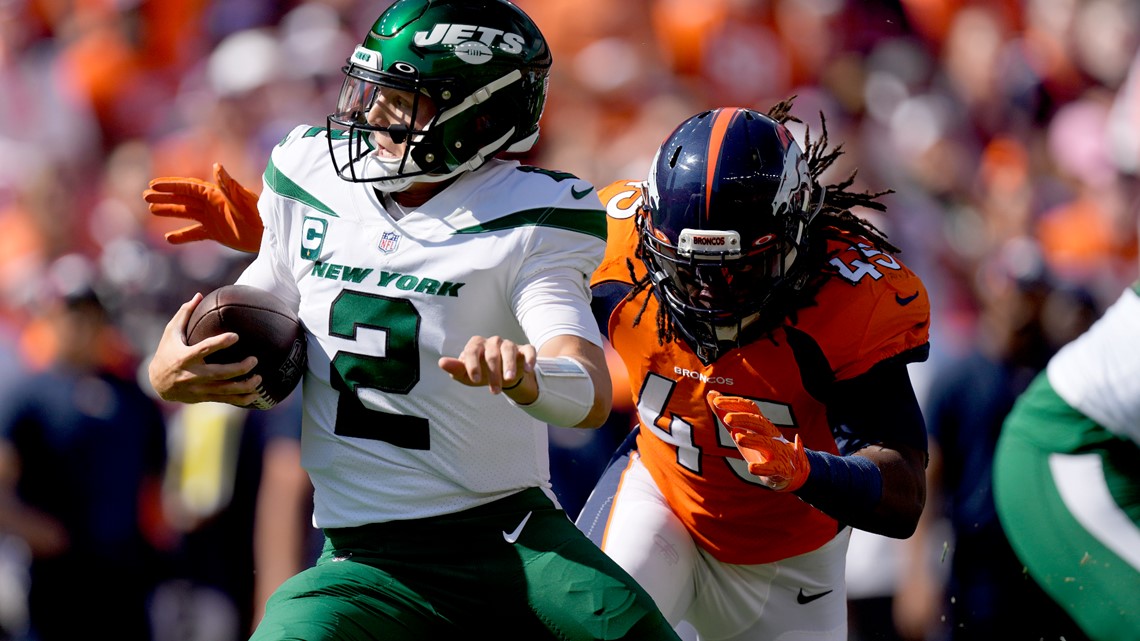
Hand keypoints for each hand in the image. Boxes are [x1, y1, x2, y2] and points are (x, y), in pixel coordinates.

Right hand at [144, 162, 263, 252]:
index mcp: (214, 193)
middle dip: (165, 196)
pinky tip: (169, 238)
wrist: (267, 233)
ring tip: (151, 210)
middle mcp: (211, 204)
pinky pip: (194, 233)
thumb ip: (228, 184)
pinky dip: (182, 235)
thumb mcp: (240, 199)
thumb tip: (217, 166)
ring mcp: (212, 218)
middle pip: (183, 198)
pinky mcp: (215, 233)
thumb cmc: (256, 213)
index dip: (170, 186)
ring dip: (169, 211)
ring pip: (185, 213)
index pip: (188, 187)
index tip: (153, 185)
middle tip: (145, 196)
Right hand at [147, 293, 264, 405]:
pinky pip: (225, 400)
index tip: (236, 336)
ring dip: (244, 386)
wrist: (157, 383)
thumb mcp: (171, 333)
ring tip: (259, 379)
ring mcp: (199, 388)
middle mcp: (192, 375)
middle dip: (239, 369)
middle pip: (219, 373)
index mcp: (185, 357)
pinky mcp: (204, 397)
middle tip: (255, 360)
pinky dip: (241, 400)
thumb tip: (199, 295)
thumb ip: (185, 314)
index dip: (220, 343)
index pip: (204, 349)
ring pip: (224, 390)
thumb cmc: (167, 352)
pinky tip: (255, 395)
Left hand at [438, 335, 536, 398]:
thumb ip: (455, 369)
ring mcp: (509, 344)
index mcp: (476, 344)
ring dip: (509, 365)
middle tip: (495, 392)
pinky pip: (528, 350)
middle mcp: (493, 341)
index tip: (475, 380)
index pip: (472, 351)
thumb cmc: (481, 372)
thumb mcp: (467, 374)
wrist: (502, 375)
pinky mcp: (524, 349)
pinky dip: (529, 358)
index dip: (473, 365)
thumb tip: (442, 363)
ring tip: (509, 379)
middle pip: (491, 354)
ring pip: (509, 350)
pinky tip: (528, 369)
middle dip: (493, 374)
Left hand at [707, 390, 809, 490]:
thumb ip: (726, 415)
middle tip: (726, 419)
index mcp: (762, 424)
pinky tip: (751, 468)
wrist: (790, 471)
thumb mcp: (742, 431)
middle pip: (760, 422)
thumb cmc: (761, 448)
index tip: (715, 400)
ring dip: (753, 439)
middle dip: (744, 419)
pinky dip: (763, 468)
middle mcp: (771, 435)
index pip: (750, 408)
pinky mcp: (783, 469)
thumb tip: (710, 394)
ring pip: (768, 443)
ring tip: (736, 437)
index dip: (734, 403)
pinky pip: (774, 468)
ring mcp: (779, 451)